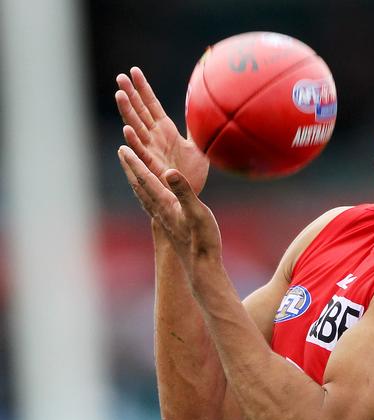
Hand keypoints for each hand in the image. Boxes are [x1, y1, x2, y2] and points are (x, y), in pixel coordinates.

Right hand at [115, 67, 208, 194]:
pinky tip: (127, 129)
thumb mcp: (199, 147)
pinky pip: (141, 152)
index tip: (134, 71)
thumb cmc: (193, 174)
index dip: (143, 88)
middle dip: (130, 94)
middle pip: (139, 111)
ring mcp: (150, 150)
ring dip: (127, 112)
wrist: (189, 195)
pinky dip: (134, 141)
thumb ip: (196, 129)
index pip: (151, 104)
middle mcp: (154, 137)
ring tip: (120, 94)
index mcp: (164, 129)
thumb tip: (203, 112)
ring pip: (136, 127)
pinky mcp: (151, 166)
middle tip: (120, 77)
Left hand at [118, 145, 221, 291]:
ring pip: (145, 196)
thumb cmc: (203, 241)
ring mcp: (164, 220)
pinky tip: (150, 196)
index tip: (123, 147)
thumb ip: (184, 191)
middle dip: (131, 167)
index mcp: (166, 204)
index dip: (135, 162)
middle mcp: (160, 211)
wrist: (202, 269)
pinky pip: (153, 205)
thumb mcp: (198, 212)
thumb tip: (170, 172)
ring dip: (136, 180)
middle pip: (140, 186)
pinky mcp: (170, 227)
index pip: (147, 179)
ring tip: (132, 169)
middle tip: (121, 151)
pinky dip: (147, 194)